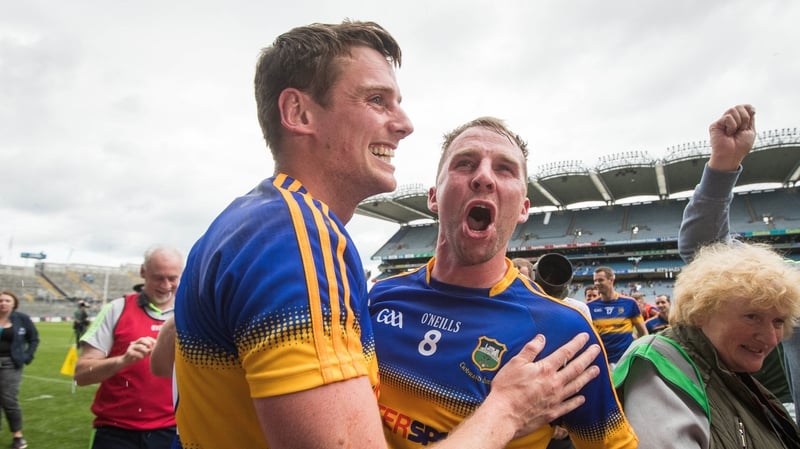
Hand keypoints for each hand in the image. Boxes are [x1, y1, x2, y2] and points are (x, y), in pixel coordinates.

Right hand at [122, 336, 155, 364]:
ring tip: (146, 354)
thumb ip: (150, 350)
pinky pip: (134, 352)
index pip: (145, 338)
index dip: (151, 340)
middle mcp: (135, 343)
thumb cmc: (137, 356)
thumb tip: (156, 348)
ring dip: (144, 350)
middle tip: (150, 349)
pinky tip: (142, 357)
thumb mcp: (145, 352)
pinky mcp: (128, 352)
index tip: (156, 343)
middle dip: (148, 343)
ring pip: (139, 346)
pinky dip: (139, 355)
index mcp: (139, 342)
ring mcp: (131, 347)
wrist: (127, 361)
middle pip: (142, 339)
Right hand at [485, 333, 600, 438]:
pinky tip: (582, 398)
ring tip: (596, 370)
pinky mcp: (552, 412)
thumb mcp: (515, 363)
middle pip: (576, 368)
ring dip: (587, 376)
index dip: (576, 344)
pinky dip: (577, 401)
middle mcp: (554, 383)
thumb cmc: (506, 389)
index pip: (565, 353)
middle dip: (588, 357)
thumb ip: (530, 350)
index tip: (585, 337)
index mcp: (545, 369)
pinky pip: (569, 405)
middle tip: (597, 350)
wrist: (504, 414)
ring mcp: (555, 398)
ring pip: (576, 385)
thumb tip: (541, 338)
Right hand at [708, 104, 755, 170]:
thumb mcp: (750, 131)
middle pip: (740, 107)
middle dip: (745, 118)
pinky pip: (728, 117)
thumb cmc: (740, 147)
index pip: (745, 106)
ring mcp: (722, 122)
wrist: (731, 155)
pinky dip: (731, 126)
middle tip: (741, 130)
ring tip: (733, 133)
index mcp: (739, 121)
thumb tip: (751, 107)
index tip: (751, 116)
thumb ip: (750, 118)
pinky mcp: (715, 125)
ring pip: (733, 110)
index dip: (749, 109)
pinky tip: (728, 134)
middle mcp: (730, 120)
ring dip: (738, 123)